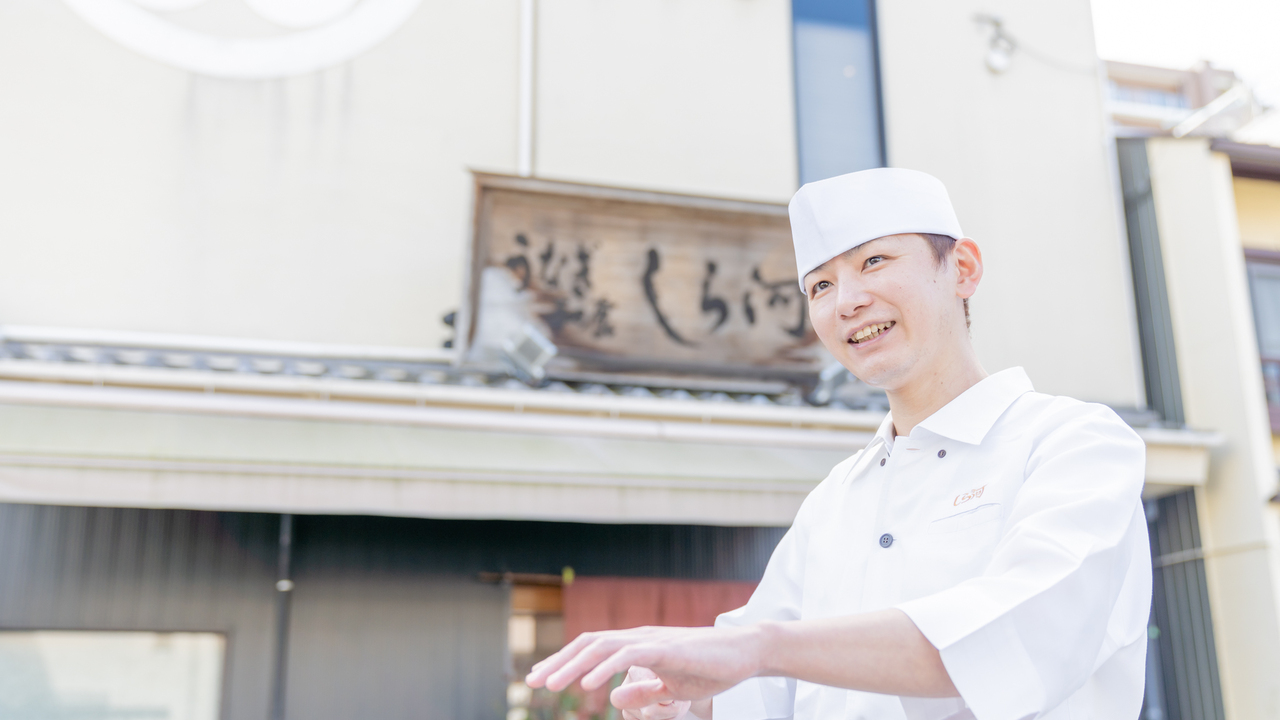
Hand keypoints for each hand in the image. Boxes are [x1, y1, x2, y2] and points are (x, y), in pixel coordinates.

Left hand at [525, 625, 762, 711]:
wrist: (747, 652)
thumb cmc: (712, 667)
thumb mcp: (671, 686)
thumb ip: (643, 691)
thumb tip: (613, 698)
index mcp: (637, 645)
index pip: (592, 648)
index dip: (565, 661)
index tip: (540, 678)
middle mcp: (639, 637)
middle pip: (588, 645)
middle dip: (558, 662)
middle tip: (532, 682)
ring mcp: (652, 640)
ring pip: (602, 647)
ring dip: (573, 666)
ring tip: (551, 685)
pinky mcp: (666, 649)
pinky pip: (629, 656)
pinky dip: (605, 668)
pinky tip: (588, 686)